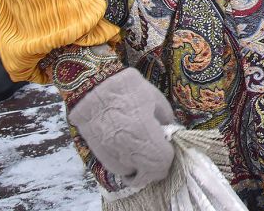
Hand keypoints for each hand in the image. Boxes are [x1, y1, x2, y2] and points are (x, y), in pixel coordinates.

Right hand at [67, 68, 175, 188]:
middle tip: (160, 153)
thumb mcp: (156, 100)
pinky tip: (128, 149)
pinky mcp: (99, 155)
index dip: (169, 158)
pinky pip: (116, 168)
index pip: (162, 162)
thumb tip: (169, 132)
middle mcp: (127, 151)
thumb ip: (166, 121)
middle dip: (157, 167)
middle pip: (147, 174)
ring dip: (140, 167)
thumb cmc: (128, 90)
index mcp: (144, 136)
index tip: (170, 148)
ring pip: (131, 173)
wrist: (93, 89)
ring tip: (143, 151)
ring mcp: (111, 156)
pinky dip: (125, 164)